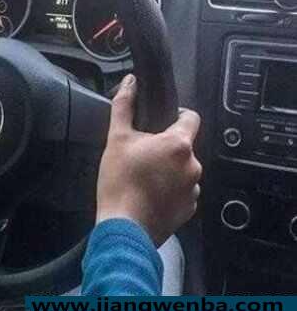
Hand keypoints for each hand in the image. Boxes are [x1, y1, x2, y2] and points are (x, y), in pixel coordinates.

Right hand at [96, 74, 201, 245]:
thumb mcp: (116, 138)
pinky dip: (169, 190)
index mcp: (178, 144)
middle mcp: (193, 165)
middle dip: (165, 147)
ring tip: (143, 177)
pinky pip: (182, 192)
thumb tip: (130, 82)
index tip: (160, 122)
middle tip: (140, 154)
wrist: (124, 228)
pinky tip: (149, 194)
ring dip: (168, 170)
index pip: (191, 117)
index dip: (176, 115)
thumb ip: (124, 106)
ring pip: (182, 169)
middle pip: (183, 146)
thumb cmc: (119, 181)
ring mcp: (193, 189)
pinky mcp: (189, 209)